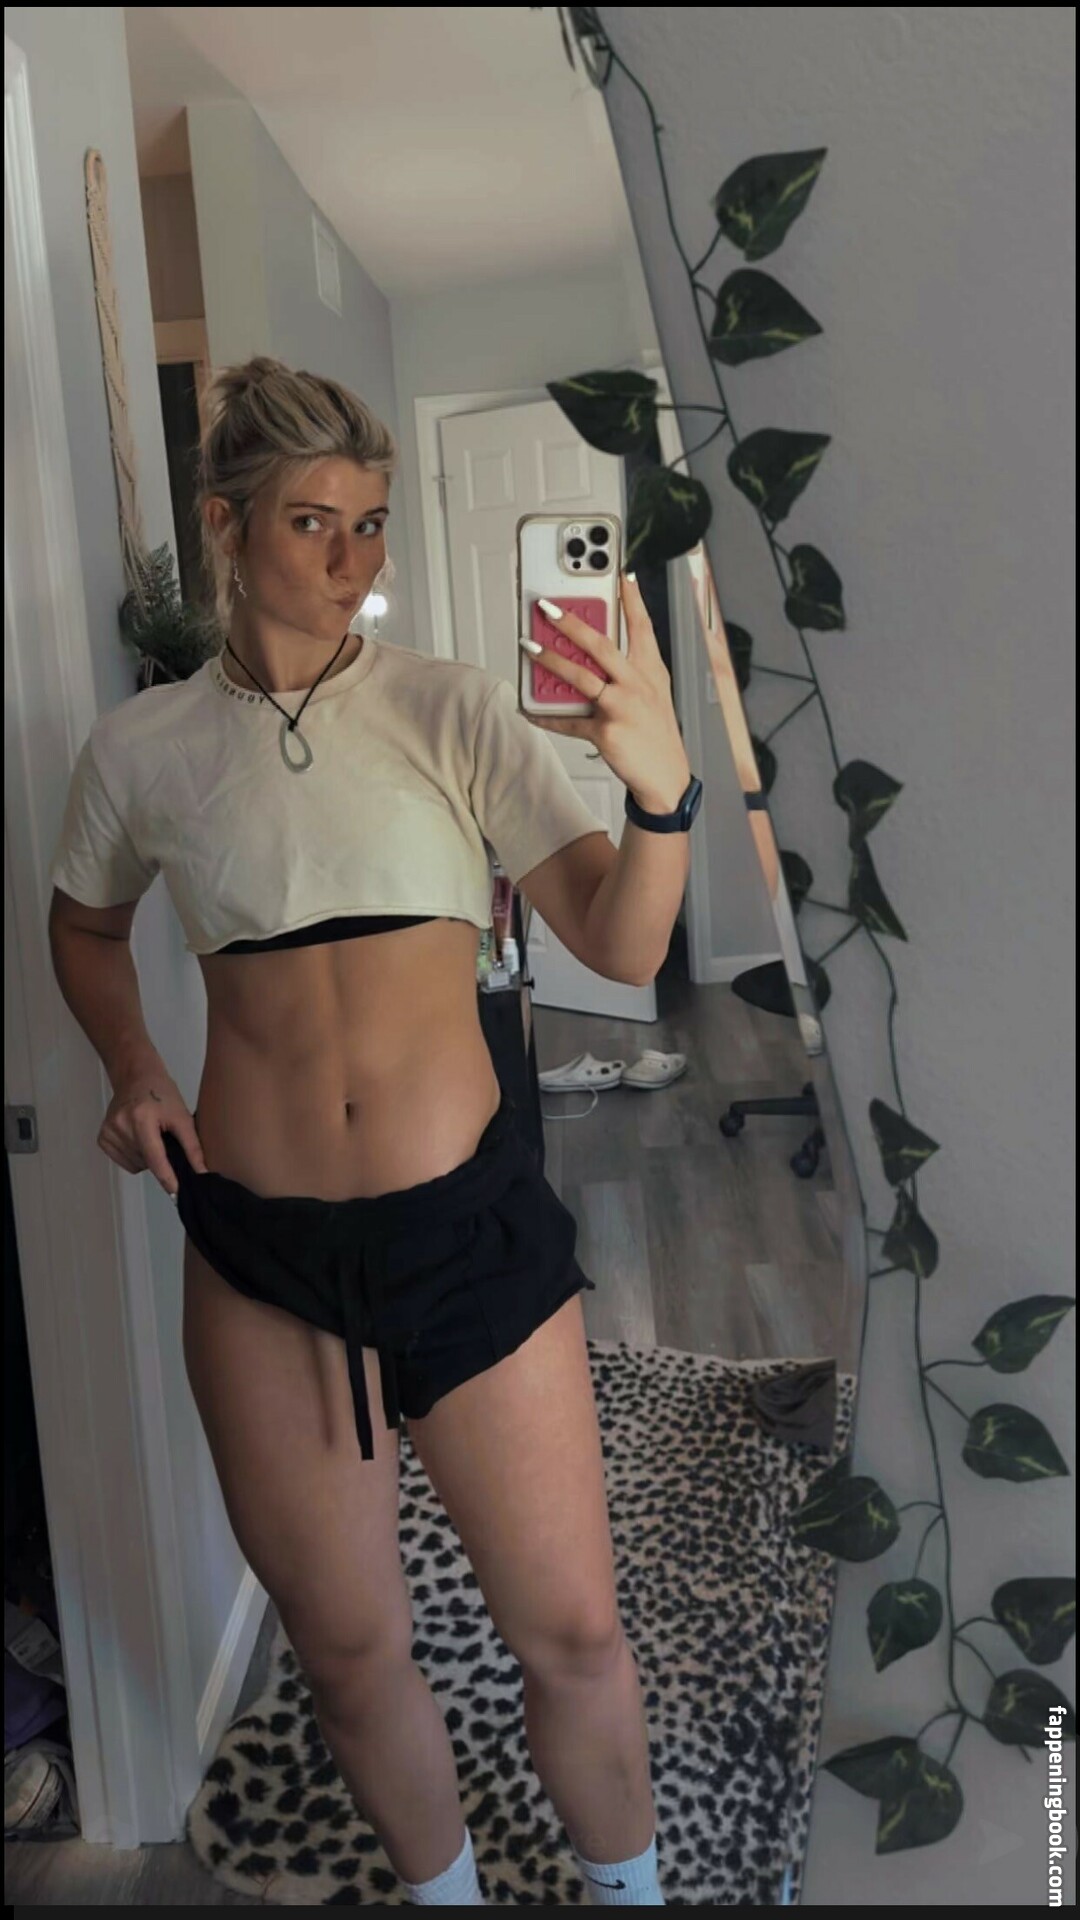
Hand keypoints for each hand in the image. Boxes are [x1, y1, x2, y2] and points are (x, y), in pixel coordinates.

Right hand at [99, 1068, 207, 1199]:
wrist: (136, 1076)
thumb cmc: (161, 1093)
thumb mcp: (182, 1116)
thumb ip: (192, 1146)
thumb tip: (202, 1171)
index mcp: (141, 1119)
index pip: (155, 1157)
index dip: (167, 1177)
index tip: (177, 1193)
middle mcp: (120, 1126)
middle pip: (146, 1162)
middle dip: (160, 1159)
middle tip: (164, 1138)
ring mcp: (108, 1132)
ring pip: (135, 1165)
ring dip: (146, 1158)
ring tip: (150, 1135)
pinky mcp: (102, 1137)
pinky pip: (124, 1161)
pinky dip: (135, 1156)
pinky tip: (138, 1138)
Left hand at [520, 573, 691, 811]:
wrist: (666, 775)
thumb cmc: (655, 731)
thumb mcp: (653, 692)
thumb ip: (628, 668)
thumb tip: (589, 651)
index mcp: (650, 671)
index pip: (642, 627)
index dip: (632, 599)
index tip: (622, 574)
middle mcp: (636, 685)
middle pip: (600, 645)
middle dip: (570, 623)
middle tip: (547, 607)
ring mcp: (620, 708)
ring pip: (579, 678)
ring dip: (550, 660)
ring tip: (529, 646)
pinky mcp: (605, 733)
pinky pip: (568, 722)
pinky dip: (546, 716)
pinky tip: (528, 709)